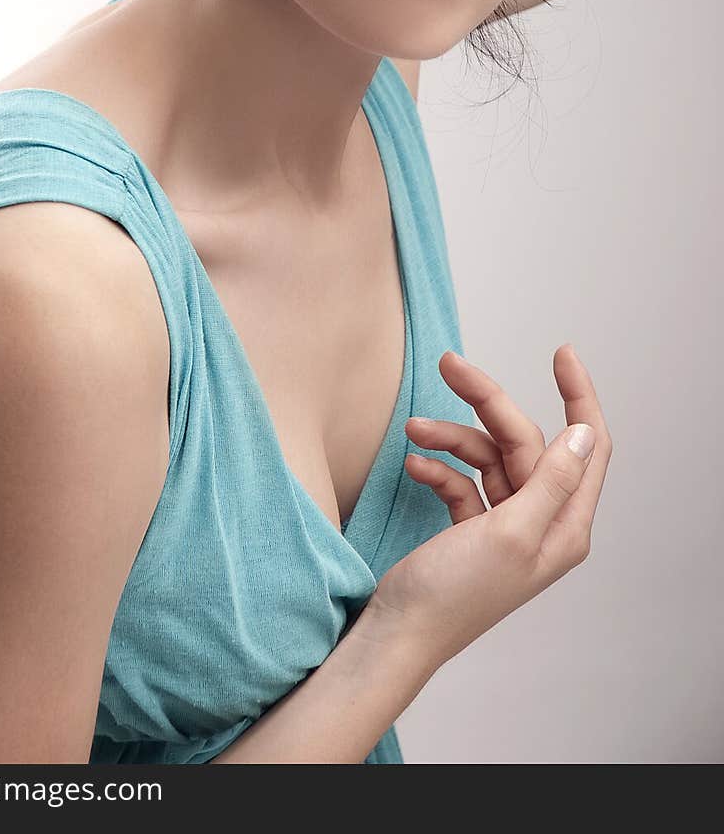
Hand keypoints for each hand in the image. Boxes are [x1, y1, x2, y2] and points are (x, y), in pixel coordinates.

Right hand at [370, 344, 612, 669]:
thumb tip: (584, 432)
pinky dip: (439, 468)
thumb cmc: (454, 596)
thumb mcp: (510, 532)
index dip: (578, 396)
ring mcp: (505, 525)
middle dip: (486, 404)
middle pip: (523, 441)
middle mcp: (541, 523)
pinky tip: (414, 465)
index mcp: (564, 527)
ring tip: (414, 427)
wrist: (398, 633)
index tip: (561, 353)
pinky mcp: (471, 529)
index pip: (588, 446)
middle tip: (450, 365)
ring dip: (451, 438)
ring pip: (488, 456)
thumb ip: (550, 481)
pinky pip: (462, 481)